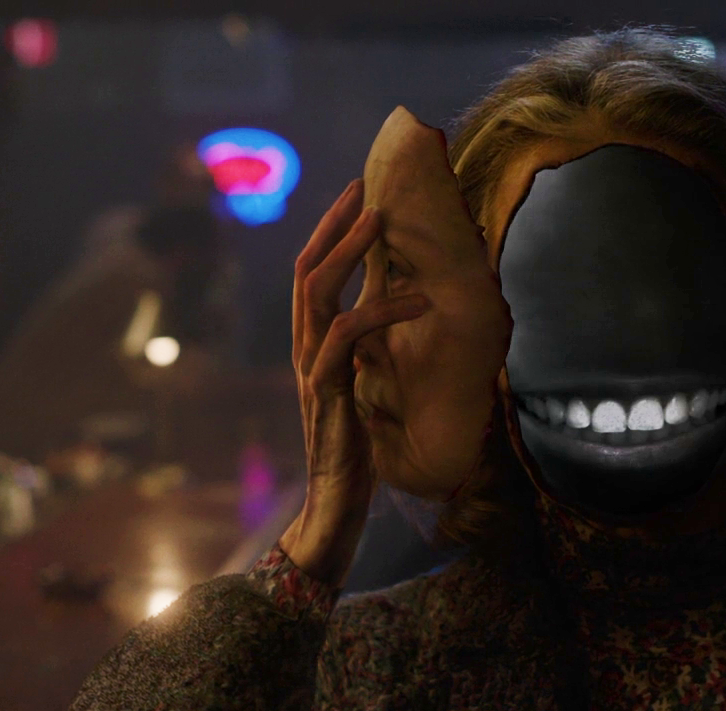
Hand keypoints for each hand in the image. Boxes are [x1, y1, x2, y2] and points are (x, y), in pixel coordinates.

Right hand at [280, 178, 430, 586]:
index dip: (329, 235)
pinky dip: (382, 310)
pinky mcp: (329, 391)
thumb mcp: (362, 392)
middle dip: (335, 226)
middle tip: (365, 189)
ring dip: (350, 251)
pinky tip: (419, 300)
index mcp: (312, 348)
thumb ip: (364, 357)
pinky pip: (348, 336)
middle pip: (307, 271)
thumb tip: (388, 322)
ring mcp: (313, 369)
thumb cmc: (357, 451)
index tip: (356, 198)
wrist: (335, 506)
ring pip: (319, 292)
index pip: (311, 278)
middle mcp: (305, 351)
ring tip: (382, 222)